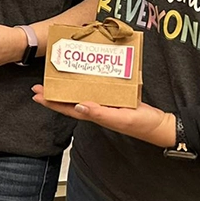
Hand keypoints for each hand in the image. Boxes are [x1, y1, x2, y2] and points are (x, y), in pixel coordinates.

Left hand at [31, 87, 176, 147]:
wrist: (161, 124)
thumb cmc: (143, 125)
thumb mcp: (120, 118)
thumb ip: (100, 113)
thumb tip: (78, 106)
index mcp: (96, 115)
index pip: (68, 109)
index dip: (52, 103)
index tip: (37, 95)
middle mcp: (98, 109)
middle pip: (71, 101)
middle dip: (54, 95)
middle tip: (39, 85)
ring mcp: (106, 104)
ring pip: (82, 94)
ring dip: (68, 88)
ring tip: (56, 78)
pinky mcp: (115, 97)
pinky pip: (97, 89)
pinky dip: (87, 83)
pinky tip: (85, 75)